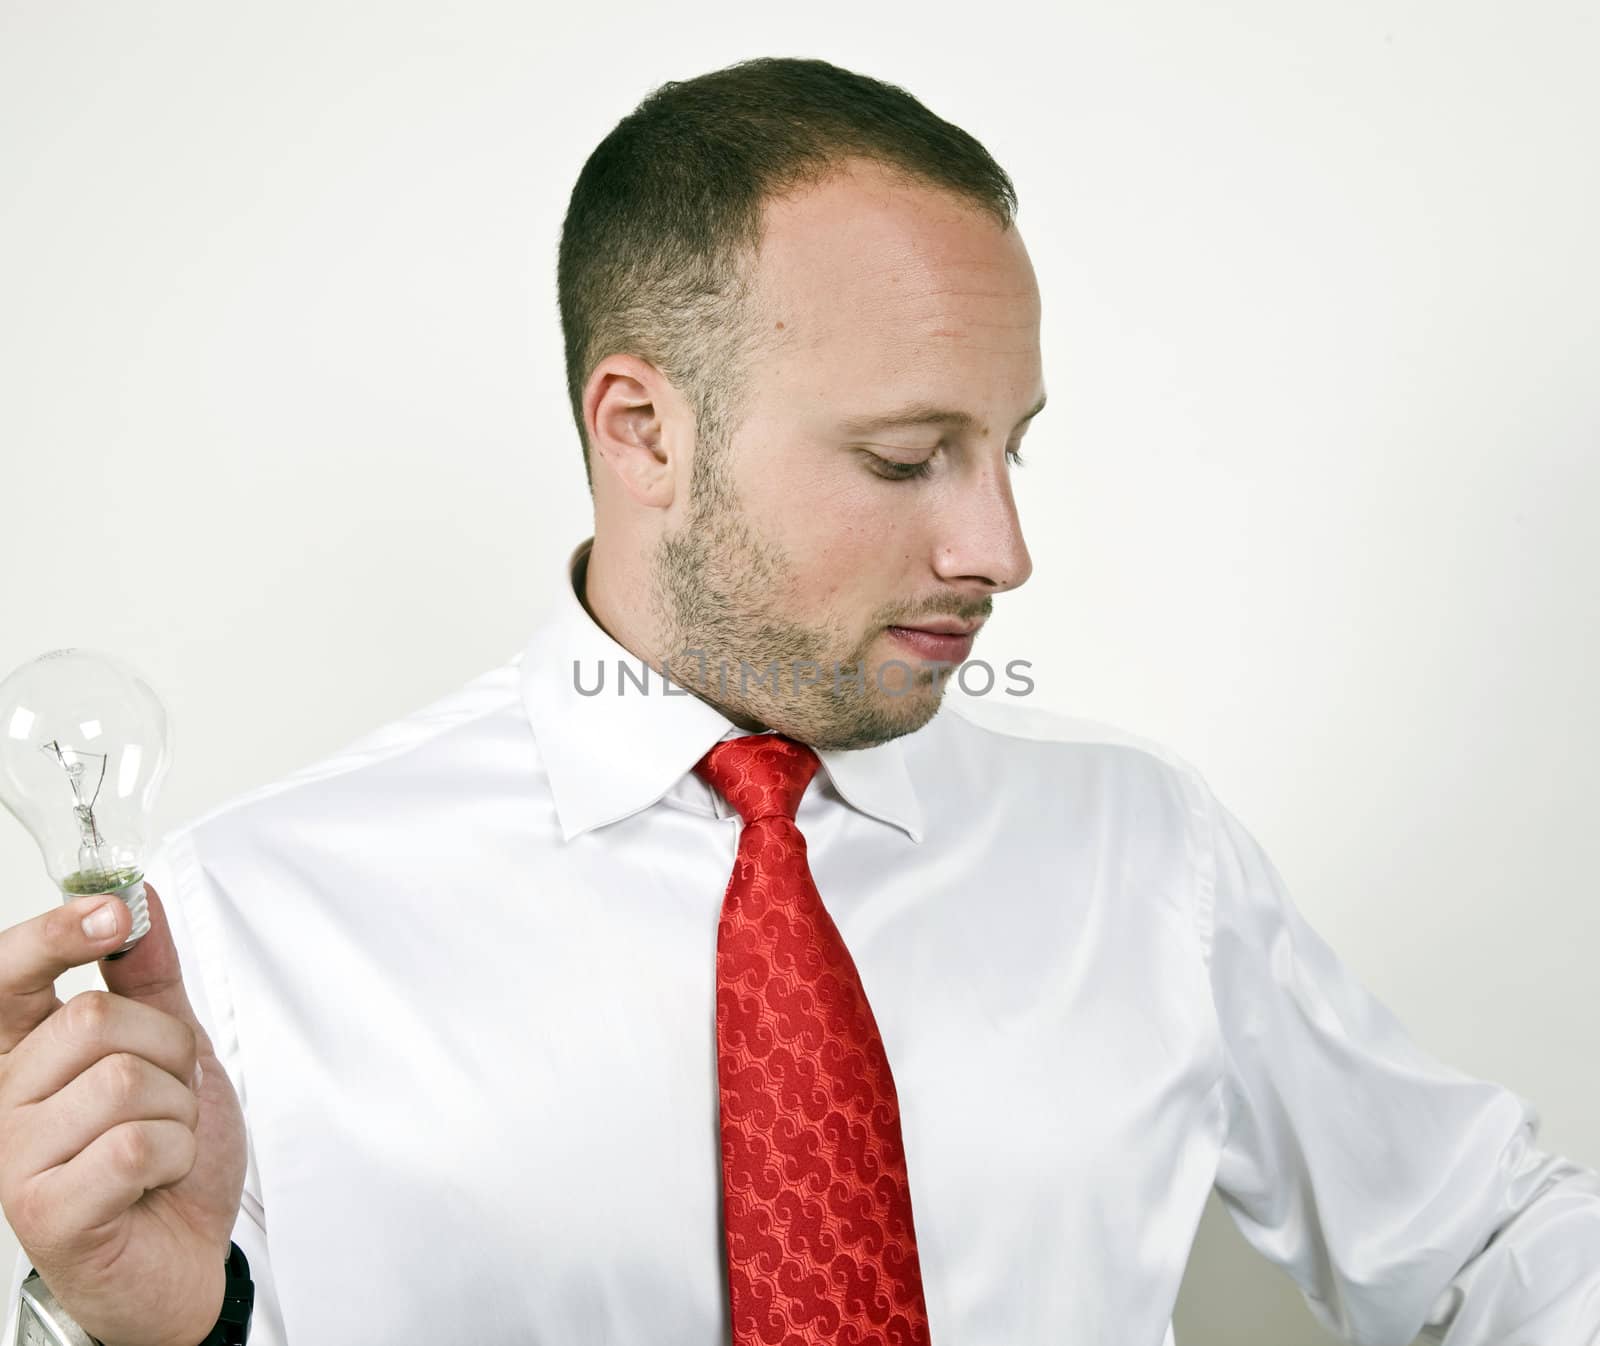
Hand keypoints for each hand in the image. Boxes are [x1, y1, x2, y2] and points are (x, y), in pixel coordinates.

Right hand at [0, 883, 245, 1345]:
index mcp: (27, 1053)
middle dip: (167, 1050)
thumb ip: (150, 978)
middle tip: (168, 1094)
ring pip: (122, 1082)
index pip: (11, 976)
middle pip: (95, 1021)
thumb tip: (135, 900)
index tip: (110, 914)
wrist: (186, 1256)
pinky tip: (156, 1178)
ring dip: (176, 1109)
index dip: (55, 934)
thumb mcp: (173, 1049)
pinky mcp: (43, 1212)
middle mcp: (6, 1099)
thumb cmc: (168, 1158)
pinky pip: (133, 1145)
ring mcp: (16, 1158)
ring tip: (162, 1142)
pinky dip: (172, 1154)